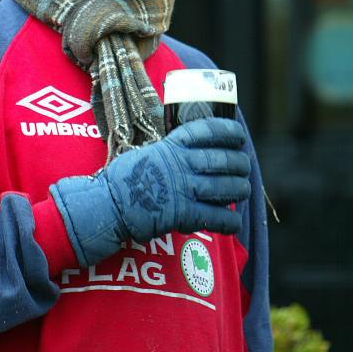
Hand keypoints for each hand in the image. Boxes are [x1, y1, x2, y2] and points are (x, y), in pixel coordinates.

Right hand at [50, 118, 250, 266]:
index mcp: (172, 145)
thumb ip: (169, 151)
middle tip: (244, 166)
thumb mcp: (146, 153)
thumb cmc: (123, 179)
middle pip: (224, 159)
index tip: (239, 134)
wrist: (108, 205)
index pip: (207, 130)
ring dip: (240, 189)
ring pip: (226, 187)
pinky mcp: (184, 214)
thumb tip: (185, 150)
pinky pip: (217, 217)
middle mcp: (181, 164)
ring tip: (243, 190)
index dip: (228, 130)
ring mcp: (184, 189)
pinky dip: (230, 221)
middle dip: (240, 163)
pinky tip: (233, 221)